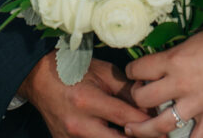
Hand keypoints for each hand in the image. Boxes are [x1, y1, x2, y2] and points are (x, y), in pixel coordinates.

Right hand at [19, 51, 151, 137]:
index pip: (123, 116)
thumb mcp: (102, 73)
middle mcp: (78, 124)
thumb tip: (148, 104)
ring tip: (139, 135)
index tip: (162, 124)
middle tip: (157, 135)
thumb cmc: (74, 71)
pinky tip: (118, 134)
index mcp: (87, 100)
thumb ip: (126, 89)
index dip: (145, 121)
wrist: (40, 79)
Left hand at [124, 21, 202, 137]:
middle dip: (135, 98)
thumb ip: (180, 49)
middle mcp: (181, 83)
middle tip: (136, 97)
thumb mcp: (199, 35)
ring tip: (134, 129)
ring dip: (144, 129)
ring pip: (160, 125)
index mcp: (175, 58)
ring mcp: (196, 103)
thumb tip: (169, 57)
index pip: (139, 69)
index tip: (134, 73)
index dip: (132, 72)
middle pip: (143, 98)